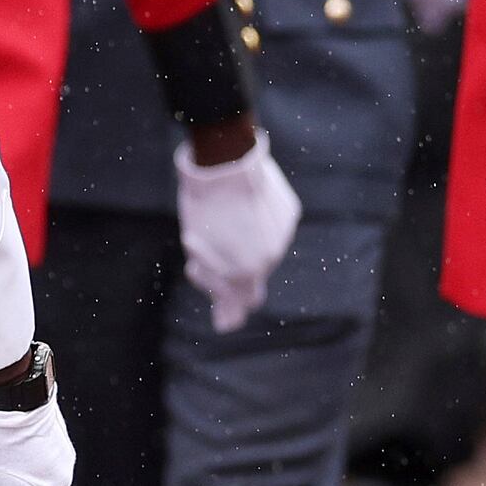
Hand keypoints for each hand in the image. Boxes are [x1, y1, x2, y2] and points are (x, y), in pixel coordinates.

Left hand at [176, 131, 300, 333]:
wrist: (224, 158)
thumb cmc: (202, 205)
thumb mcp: (197, 248)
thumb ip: (214, 286)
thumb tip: (227, 327)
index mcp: (245, 271)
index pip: (243, 303)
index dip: (223, 298)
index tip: (207, 283)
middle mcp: (270, 257)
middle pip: (251, 276)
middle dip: (225, 268)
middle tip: (201, 248)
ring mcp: (282, 233)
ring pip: (262, 250)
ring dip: (242, 243)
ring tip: (219, 218)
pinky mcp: (289, 212)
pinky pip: (272, 227)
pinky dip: (256, 223)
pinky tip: (240, 206)